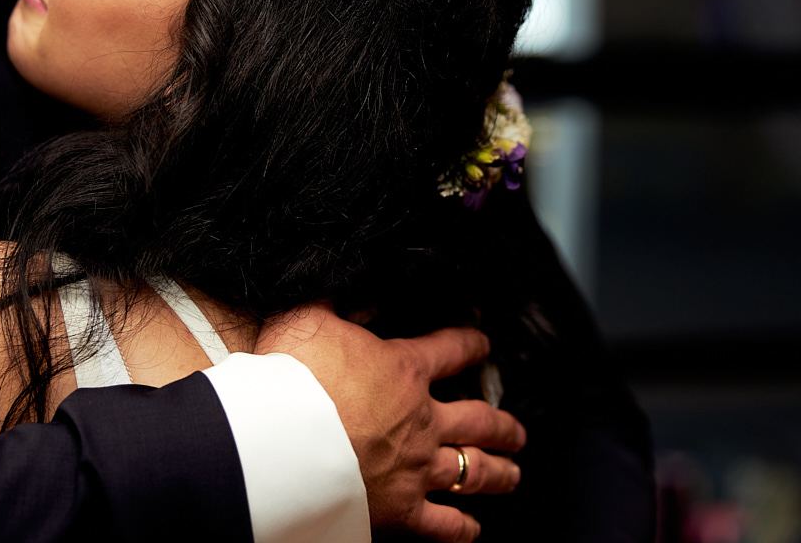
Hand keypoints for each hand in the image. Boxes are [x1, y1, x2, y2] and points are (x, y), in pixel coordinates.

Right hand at [256, 304, 526, 541]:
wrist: (284, 442)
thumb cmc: (293, 378)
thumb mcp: (307, 318)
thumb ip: (331, 301)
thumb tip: (345, 282)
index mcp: (405, 371)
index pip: (452, 350)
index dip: (471, 344)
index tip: (482, 344)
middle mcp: (422, 421)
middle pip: (480, 420)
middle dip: (503, 424)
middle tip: (516, 430)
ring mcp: (416, 468)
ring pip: (473, 471)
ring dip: (498, 472)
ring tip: (513, 472)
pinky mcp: (402, 511)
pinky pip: (442, 524)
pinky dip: (461, 528)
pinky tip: (472, 529)